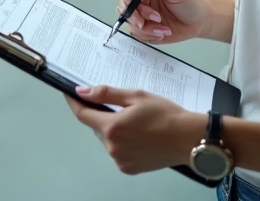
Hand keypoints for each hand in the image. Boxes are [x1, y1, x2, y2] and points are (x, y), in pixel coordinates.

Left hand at [65, 86, 204, 175]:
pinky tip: (140, 136)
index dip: (75, 102)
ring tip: (137, 122)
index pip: (83, 114)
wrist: (188, 138)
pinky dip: (123, 143)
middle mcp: (112, 147)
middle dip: (103, 115)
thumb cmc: (165, 114)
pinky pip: (118, 152)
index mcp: (112, 127)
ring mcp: (120, 160)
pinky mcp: (128, 168)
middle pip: (97, 127)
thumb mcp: (136, 96)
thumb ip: (106, 94)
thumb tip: (82, 92)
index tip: (71, 94)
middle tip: (122, 106)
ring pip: (108, 140)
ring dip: (114, 130)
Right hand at [114, 0, 211, 44]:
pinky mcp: (143, 25)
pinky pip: (135, 32)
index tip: (131, 2)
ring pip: (128, 20)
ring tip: (162, 27)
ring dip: (145, 27)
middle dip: (137, 14)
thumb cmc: (191, 3)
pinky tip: (162, 31)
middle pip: (123, 3)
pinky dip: (148, 34)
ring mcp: (140, 10)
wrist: (199, 22)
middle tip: (155, 18)